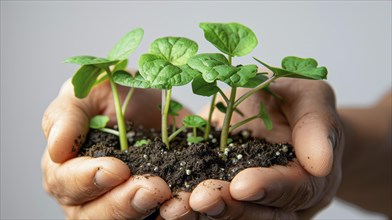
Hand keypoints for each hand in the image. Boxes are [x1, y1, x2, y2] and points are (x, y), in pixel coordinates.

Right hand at [41, 79, 171, 218]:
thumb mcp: (89, 93)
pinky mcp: (154, 206)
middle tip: (151, 187)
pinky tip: (187, 201)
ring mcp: (123, 204)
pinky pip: (160, 218)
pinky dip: (174, 213)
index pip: (66, 184)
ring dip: (147, 213)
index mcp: (68, 168)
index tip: (116, 168)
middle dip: (122, 203)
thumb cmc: (116, 97)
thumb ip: (67, 114)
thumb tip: (56, 148)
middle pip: (94, 215)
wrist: (157, 100)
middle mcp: (91, 195)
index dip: (88, 179)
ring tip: (169, 195)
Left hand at [160, 78, 342, 218]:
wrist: (279, 112)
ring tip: (177, 207)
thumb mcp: (312, 98)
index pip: (294, 188)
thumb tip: (321, 162)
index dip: (268, 188)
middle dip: (230, 208)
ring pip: (235, 215)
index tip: (241, 185)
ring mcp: (256, 200)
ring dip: (205, 213)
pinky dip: (191, 207)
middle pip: (262, 214)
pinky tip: (170, 204)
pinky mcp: (228, 194)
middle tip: (200, 200)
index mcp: (310, 176)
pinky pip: (213, 205)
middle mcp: (284, 198)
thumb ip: (316, 124)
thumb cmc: (297, 102)